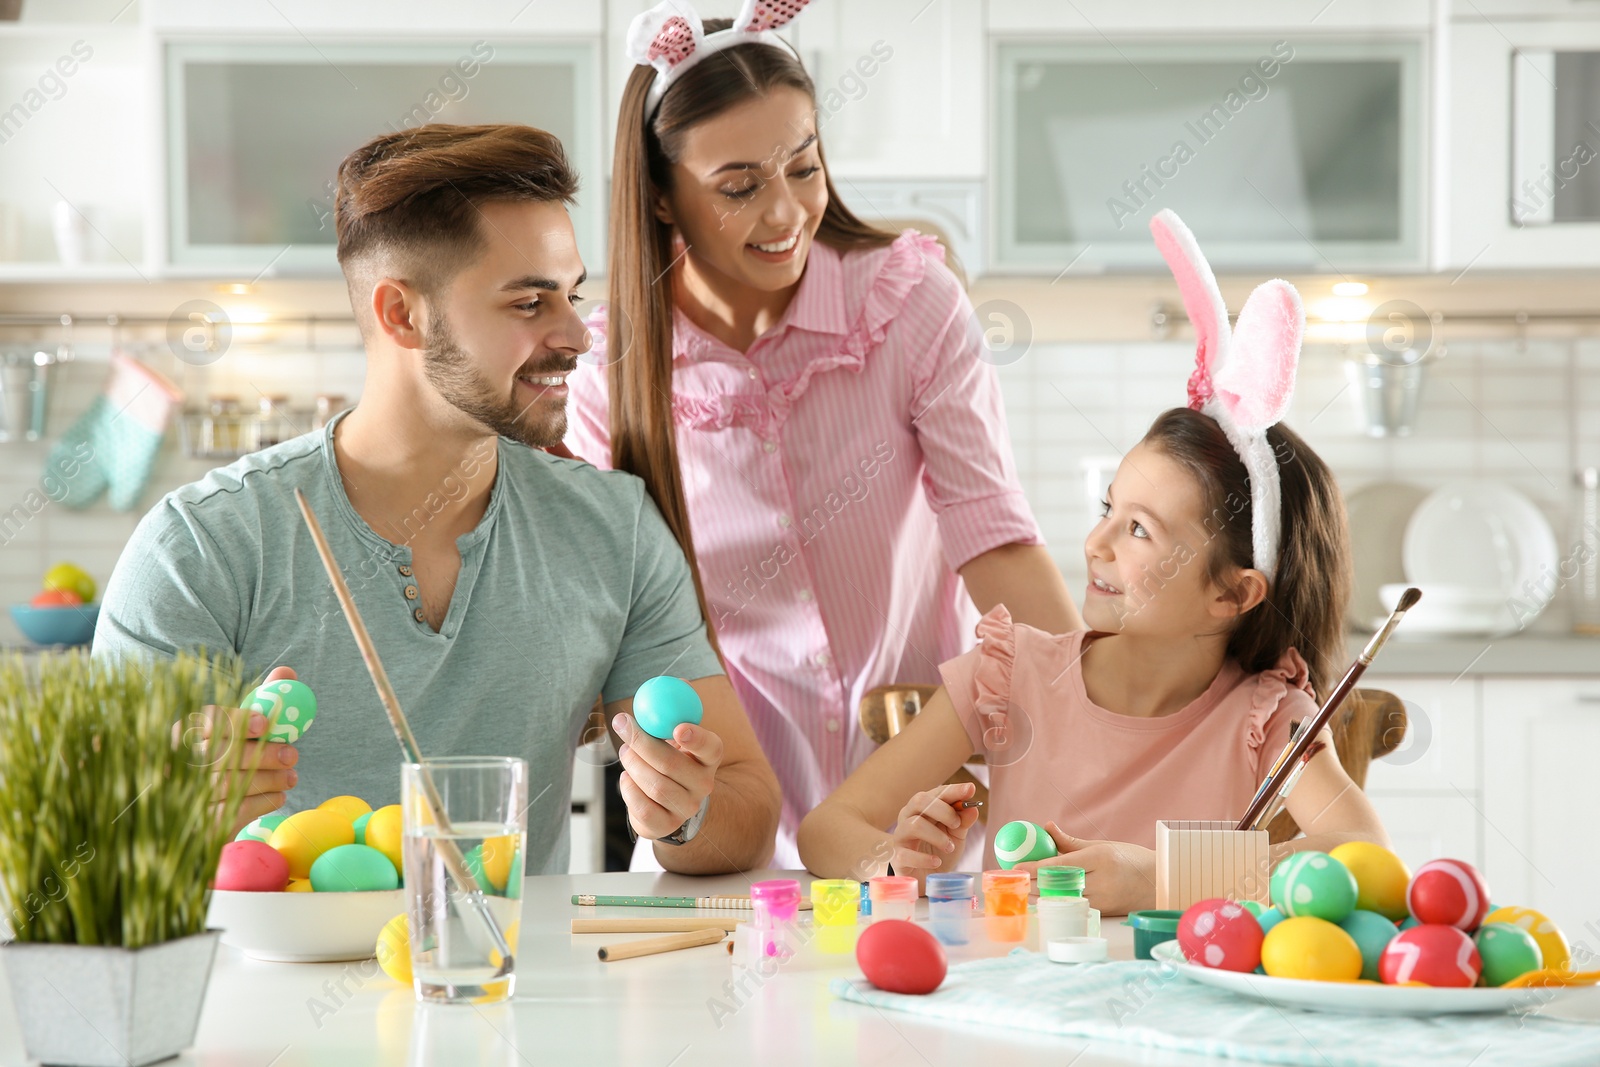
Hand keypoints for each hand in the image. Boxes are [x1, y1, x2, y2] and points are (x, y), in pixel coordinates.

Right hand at [178, 665, 299, 834]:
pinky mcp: (194, 825)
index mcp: (185, 732)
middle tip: (293, 755)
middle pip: (220, 754)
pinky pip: (230, 814)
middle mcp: (176, 761)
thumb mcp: (242, 727)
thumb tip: (287, 673)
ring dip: (268, 779)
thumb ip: (263, 699)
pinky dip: (260, 803)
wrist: (201, 811)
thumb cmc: (227, 757)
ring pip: (226, 785)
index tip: (265, 724)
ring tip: (292, 776)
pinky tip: (279, 796)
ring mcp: (180, 796)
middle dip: (263, 754)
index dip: (236, 720)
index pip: (206, 720)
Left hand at [614, 712, 720, 840]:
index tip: (677, 727)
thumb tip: (678, 683)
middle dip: (642, 743)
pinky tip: (627, 778)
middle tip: (623, 725)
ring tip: (625, 752)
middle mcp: (704, 784)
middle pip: (671, 764)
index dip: (696, 737)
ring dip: (633, 764)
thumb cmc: (670, 758)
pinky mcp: (666, 826)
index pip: (711, 747)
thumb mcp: (675, 734)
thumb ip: (675, 710)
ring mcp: (686, 807)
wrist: (668, 801)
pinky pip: (643, 808)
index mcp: (709, 758)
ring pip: (654, 785)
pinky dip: (629, 789)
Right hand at [888, 782, 979, 878]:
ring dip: (937, 836)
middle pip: (920, 801)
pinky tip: (936, 861)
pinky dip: (925, 858)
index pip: (936, 793)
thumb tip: (972, 809)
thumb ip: (962, 822)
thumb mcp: (955, 836)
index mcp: (923, 808)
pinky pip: (907, 854)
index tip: (970, 789)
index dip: (953, 791)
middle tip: (957, 824)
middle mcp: (908, 817)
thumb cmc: (939, 851)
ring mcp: (900, 836)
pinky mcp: (897, 857)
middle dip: (943, 810)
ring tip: (949, 847)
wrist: (925, 878)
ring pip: (914, 825)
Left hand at [1016, 821, 1155, 914]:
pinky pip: (1074, 907)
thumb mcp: (1102, 846)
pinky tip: (1042, 899)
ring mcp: (1103, 900)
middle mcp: (1101, 881)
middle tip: (1014, 879)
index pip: (1060, 865)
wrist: (1160, 884)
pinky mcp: (1103, 913)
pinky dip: (1056, 903)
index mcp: (1100, 859)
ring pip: (1063, 900)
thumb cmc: (1131, 860)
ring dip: (1041, 896)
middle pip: (1058, 885)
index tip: (1017, 866)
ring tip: (1022, 889)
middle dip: (1032, 883)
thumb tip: (1046, 827)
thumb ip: (1071, 842)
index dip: (1035, 867)